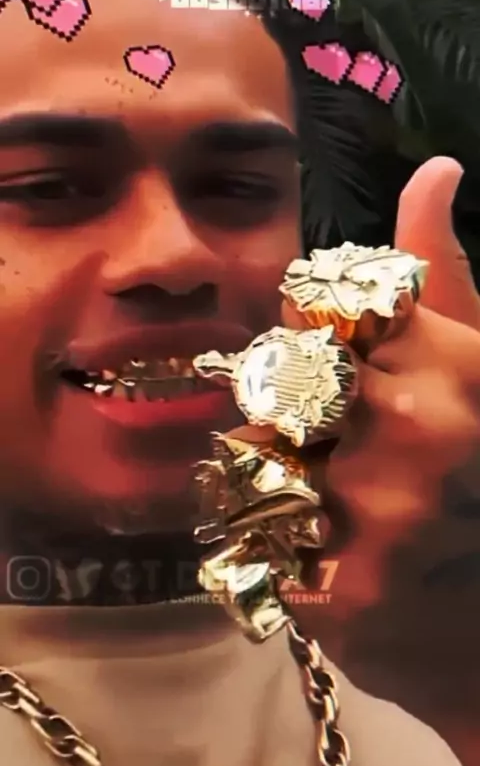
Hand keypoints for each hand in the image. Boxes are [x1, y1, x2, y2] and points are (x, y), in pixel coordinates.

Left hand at [228, 157, 479, 757]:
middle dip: (288, 413)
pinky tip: (327, 555)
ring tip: (338, 507)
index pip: (310, 317)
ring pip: (250, 462)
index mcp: (447, 357)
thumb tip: (434, 168)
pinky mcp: (343, 597)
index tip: (331, 372)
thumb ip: (442, 269)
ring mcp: (378, 516)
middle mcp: (410, 427)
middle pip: (271, 387)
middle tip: (335, 449)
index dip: (308, 345)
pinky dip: (273, 546)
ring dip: (274, 480)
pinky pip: (253, 542)